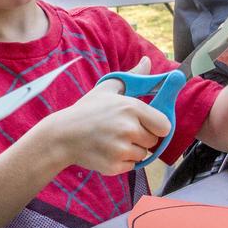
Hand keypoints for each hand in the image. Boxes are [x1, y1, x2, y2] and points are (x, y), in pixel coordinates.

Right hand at [45, 56, 172, 174]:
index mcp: (132, 108)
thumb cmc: (86, 110)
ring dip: (132, 150)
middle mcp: (129, 129)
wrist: (62, 136)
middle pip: (153, 141)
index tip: (145, 124)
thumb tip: (148, 61)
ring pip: (142, 154)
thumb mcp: (107, 88)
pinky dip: (122, 162)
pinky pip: (131, 166)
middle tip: (122, 131)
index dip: (156, 125)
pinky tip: (107, 151)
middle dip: (142, 137)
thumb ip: (133, 77)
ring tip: (112, 141)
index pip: (164, 125)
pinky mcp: (115, 166)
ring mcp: (121, 149)